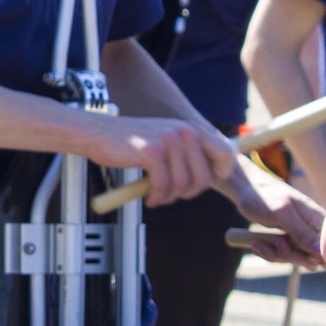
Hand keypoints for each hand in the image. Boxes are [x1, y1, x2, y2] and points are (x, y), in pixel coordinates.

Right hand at [76, 112, 232, 207]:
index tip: (201, 184)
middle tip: (172, 194)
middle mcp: (184, 131)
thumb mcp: (167, 140)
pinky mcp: (152, 152)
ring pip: (182, 186)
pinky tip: (148, 197)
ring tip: (156, 195)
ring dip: (169, 197)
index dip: (220, 174)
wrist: (98, 133)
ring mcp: (169, 141)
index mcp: (192, 128)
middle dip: (188, 194)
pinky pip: (163, 186)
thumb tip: (210, 178)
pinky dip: (156, 197)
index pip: (226, 154)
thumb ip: (189, 154)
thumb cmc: (131, 142)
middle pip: (204, 178)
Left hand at [224, 164, 325, 268]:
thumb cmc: (264, 196)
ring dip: (275, 254)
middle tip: (275, 242)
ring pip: (295, 258)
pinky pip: (282, 255)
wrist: (245, 188)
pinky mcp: (287, 238)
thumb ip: (302, 231)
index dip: (315, 257)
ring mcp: (298, 235)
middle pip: (311, 257)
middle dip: (290, 255)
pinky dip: (268, 252)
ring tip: (258, 242)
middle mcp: (311, 228)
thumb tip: (321, 251)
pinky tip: (257, 243)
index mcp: (317, 219)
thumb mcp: (282, 213)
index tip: (294, 249)